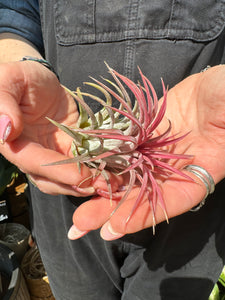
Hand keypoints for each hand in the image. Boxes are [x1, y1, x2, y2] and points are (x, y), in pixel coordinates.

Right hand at [0, 61, 121, 194]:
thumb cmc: (21, 78)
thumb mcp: (10, 81)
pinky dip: (97, 171)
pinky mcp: (69, 149)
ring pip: (68, 179)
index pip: (35, 163)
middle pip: (52, 180)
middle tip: (106, 186)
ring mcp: (52, 154)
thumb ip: (4, 103)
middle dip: (79, 185)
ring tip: (115, 184)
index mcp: (14, 143)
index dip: (60, 173)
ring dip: (91, 183)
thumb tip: (6, 130)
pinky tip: (115, 172)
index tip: (84, 179)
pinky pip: (82, 165)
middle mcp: (32, 155)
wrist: (39, 81)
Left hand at [68, 65, 224, 239]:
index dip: (141, 215)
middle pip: (139, 194)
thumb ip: (223, 116)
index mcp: (197, 172)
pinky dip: (102, 161)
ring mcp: (152, 154)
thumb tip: (222, 117)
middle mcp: (169, 170)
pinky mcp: (139, 138)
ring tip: (74, 209)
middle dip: (110, 210)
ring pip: (124, 176)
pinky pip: (119, 151)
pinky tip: (80, 169)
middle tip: (80, 225)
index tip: (112, 229)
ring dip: (100, 190)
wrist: (212, 90)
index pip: (169, 201)